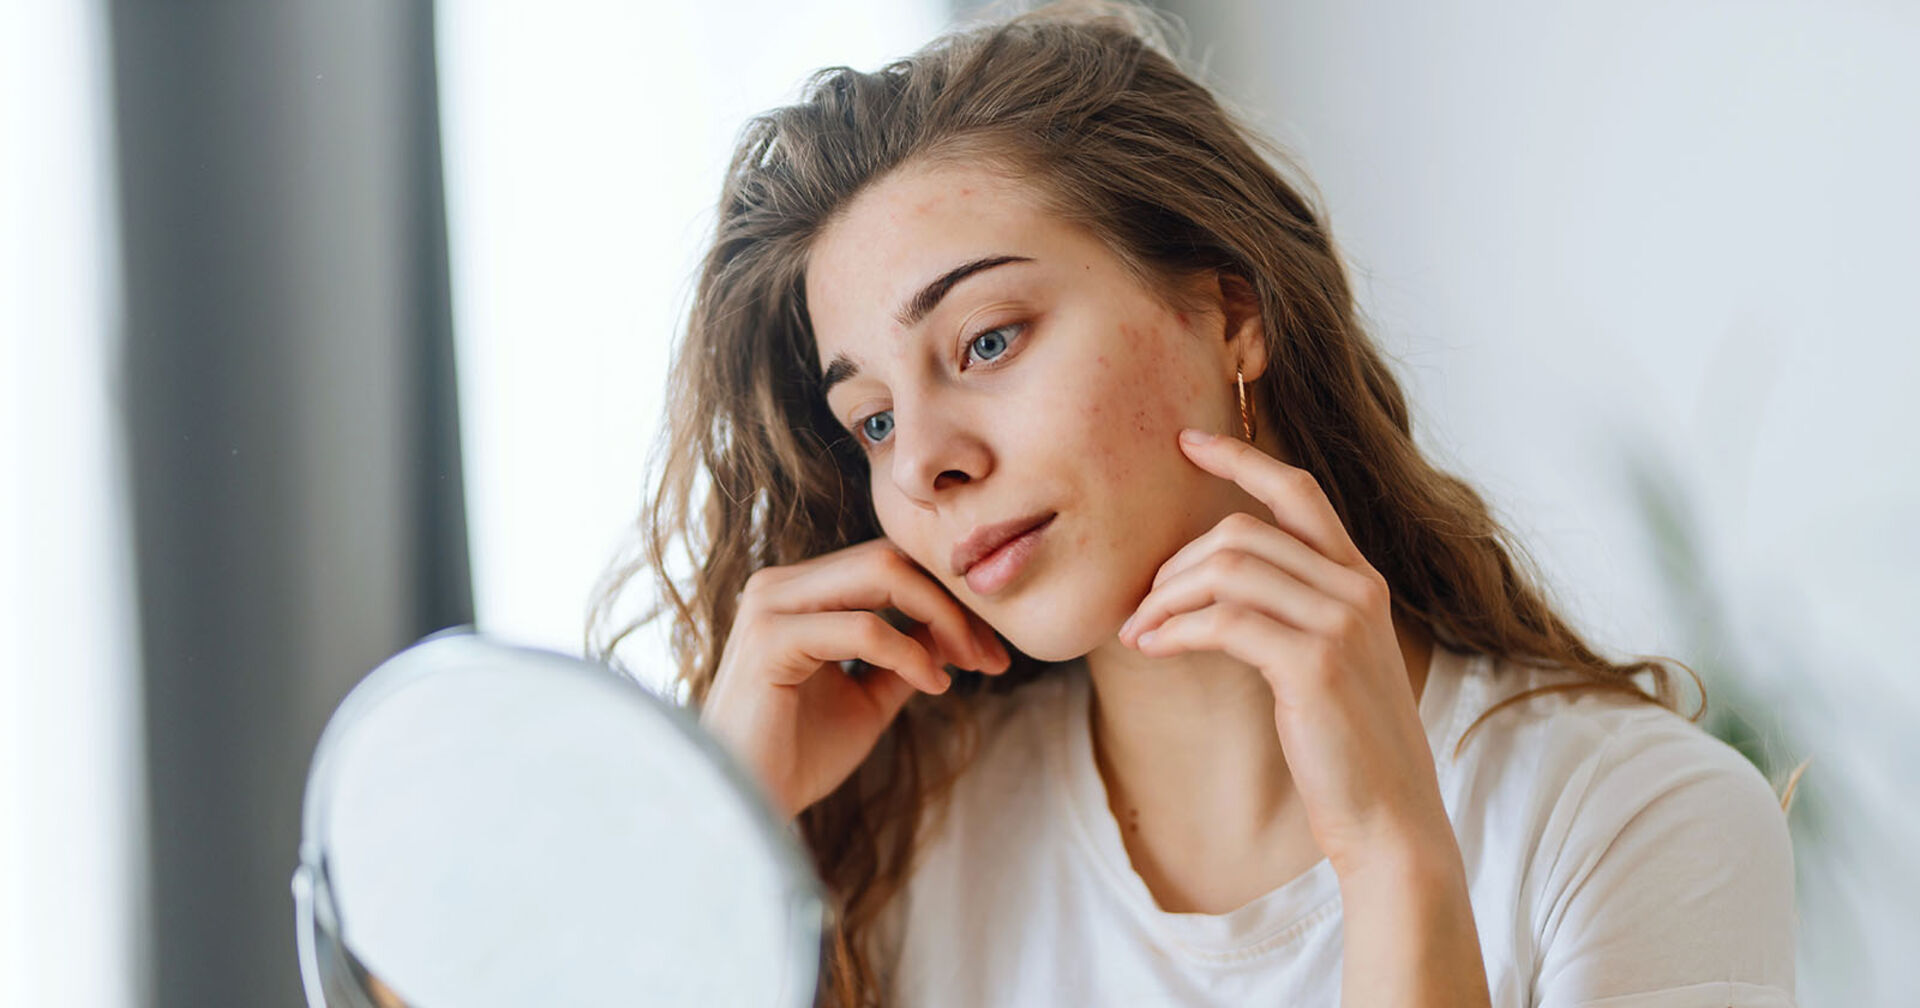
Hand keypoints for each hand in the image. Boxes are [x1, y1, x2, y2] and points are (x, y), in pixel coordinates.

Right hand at [700, 538, 1011, 822]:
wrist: (747, 807)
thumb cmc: (798, 757)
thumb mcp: (869, 697)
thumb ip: (906, 654)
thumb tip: (954, 627)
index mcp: (798, 593)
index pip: (886, 565)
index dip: (946, 597)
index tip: (991, 649)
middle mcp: (779, 585)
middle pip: (890, 559)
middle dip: (952, 602)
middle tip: (992, 655)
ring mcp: (770, 605)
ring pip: (881, 575)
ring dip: (941, 619)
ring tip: (971, 665)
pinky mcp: (769, 639)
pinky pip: (862, 628)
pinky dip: (909, 652)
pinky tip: (934, 684)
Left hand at [1116, 428, 1449, 873]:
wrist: (1390, 816)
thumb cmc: (1347, 745)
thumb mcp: (1329, 661)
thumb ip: (1293, 612)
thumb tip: (1213, 587)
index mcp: (1360, 580)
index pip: (1298, 492)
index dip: (1240, 459)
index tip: (1187, 442)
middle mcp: (1356, 590)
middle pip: (1241, 532)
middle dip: (1175, 563)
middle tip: (1141, 606)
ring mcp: (1339, 624)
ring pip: (1227, 570)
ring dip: (1165, 598)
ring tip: (1138, 632)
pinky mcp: (1314, 664)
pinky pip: (1223, 621)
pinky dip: (1174, 631)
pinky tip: (1153, 650)